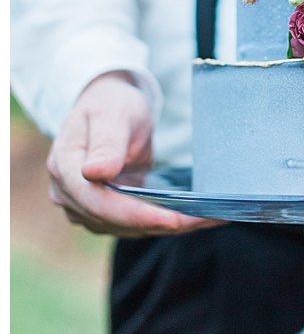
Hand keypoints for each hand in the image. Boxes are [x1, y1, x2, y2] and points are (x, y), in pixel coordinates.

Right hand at [47, 71, 221, 236]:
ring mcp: (86, 207)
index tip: (172, 219)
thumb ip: (106, 143)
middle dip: (162, 223)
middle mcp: (69, 195)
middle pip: (116, 221)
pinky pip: (137, 223)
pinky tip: (197, 216)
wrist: (110, 108)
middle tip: (206, 218)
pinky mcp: (107, 212)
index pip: (99, 202)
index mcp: (64, 167)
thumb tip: (94, 173)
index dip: (136, 215)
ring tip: (210, 216)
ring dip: (170, 226)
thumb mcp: (112, 113)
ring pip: (129, 228)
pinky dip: (167, 220)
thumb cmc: (111, 104)